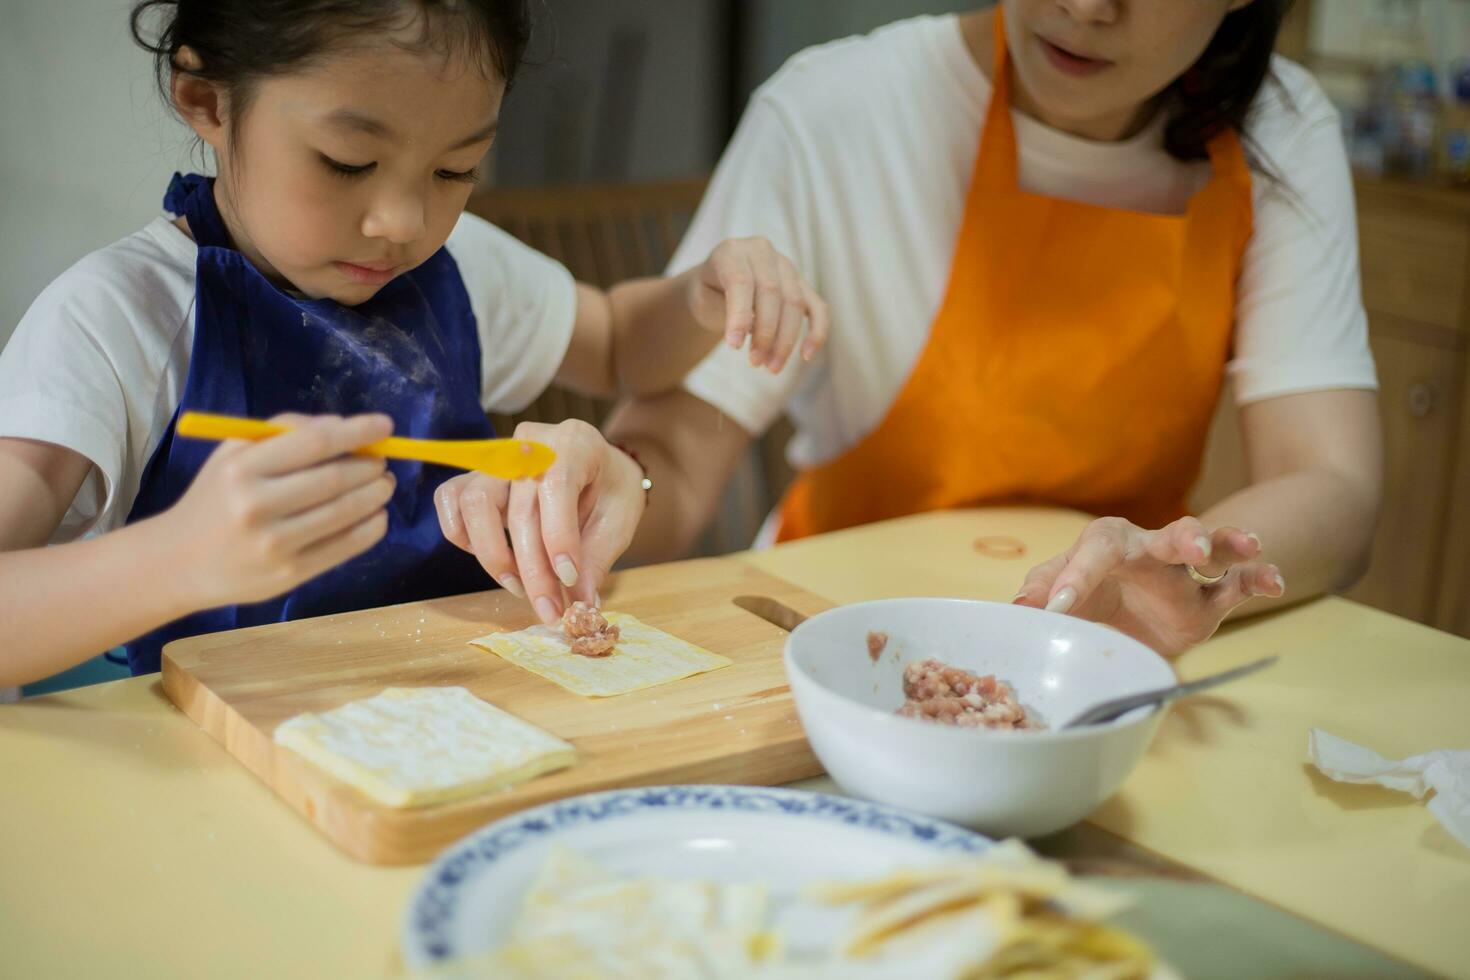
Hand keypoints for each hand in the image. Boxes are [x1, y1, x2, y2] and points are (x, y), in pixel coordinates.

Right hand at [163, 413, 395, 608]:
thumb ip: (285, 433)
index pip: (315, 443)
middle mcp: (257, 506)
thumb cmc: (216, 498)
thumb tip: (343, 427)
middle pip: (335, 479)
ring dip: (376, 495)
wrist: (179, 562)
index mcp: (242, 469)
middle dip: (370, 467)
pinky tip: (377, 516)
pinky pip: (344, 547)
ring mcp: (275, 544)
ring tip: (384, 485)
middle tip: (383, 461)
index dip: (358, 432)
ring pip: (345, 513)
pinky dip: (371, 529)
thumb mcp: (234, 454)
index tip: (385, 426)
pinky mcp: (289, 574)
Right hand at [434, 419, 644, 623]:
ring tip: (520, 587)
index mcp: (575, 442)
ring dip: (493, 555)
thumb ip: (597, 558)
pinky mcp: (476, 475)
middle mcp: (531, 443)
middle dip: (532, 569)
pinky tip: (496, 558)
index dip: (559, 536)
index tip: (569, 580)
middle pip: (518, 508)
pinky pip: (450, 499)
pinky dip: (463, 534)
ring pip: (474, 503)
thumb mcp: (618, 521)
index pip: (557, 485)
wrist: (601, 470)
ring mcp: (497, 457)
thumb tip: (581, 602)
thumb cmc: (611, 492)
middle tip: (549, 609)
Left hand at [686, 236, 829, 373]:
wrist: (718, 286)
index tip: (734, 346)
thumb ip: (727, 309)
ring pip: (795, 302)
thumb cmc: (709, 295)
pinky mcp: (801, 284)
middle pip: (772, 292)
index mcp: (731, 251)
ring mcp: (785, 266)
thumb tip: (755, 328)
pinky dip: (816, 331)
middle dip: (765, 332)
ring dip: (786, 339)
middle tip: (755, 362)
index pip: (741, 281)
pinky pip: (817, 307)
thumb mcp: (706, 301)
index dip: (739, 315)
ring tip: (771, 367)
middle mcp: (761, 252)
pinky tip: (806, 355)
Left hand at [1012, 516, 1285, 655]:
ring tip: (1248, 546)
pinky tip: (1272, 582)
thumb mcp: (1056, 596)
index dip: (1074, 576)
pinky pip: (1236, 585)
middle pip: (1168, 534)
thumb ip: (1040, 594)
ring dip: (1228, 544)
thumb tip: (1019, 607)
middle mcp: (1149, 550)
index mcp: (1106, 545)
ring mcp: (1182, 575)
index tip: (1058, 607)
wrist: (1114, 624)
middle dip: (1186, 537)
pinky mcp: (1206, 602)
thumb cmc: (1083, 599)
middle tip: (1195, 549)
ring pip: (1212, 548)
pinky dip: (1256, 579)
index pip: (1094, 549)